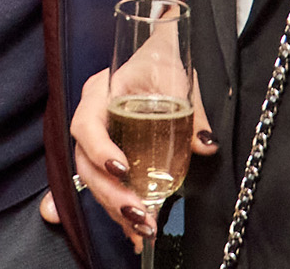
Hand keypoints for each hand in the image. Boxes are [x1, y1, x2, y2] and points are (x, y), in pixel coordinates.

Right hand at [48, 67, 217, 250]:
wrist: (159, 56)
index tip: (121, 170)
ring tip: (142, 229)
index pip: (86, 124)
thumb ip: (192, 112)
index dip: (98, 150)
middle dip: (109, 193)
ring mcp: (99, 138)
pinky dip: (117, 210)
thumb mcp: (179, 78)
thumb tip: (204, 144)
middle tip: (138, 213)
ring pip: (93, 179)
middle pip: (85, 162)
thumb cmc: (162, 60)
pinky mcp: (109, 155)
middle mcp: (93, 117)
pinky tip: (132, 233)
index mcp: (101, 91)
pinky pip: (105, 184)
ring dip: (114, 207)